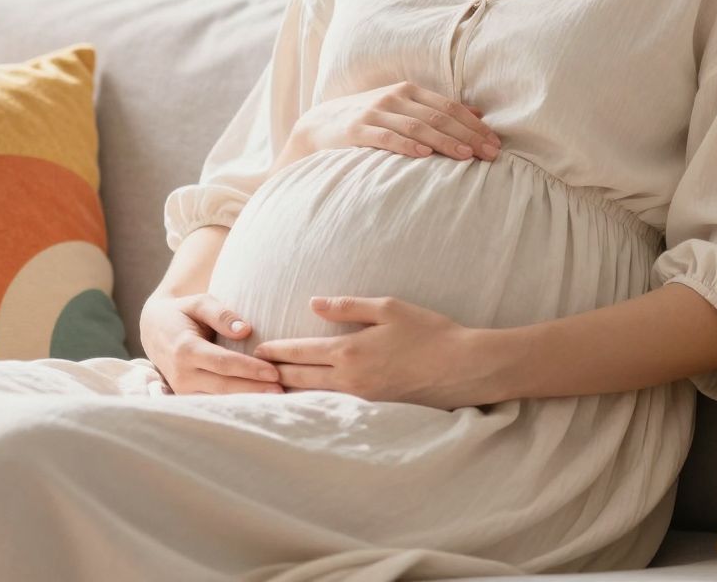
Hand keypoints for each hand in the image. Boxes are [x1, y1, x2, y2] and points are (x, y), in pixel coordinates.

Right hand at [139, 291, 284, 395]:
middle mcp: (181, 374)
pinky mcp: (185, 396)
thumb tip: (246, 330)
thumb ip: (222, 314)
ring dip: (246, 401)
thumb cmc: (183, 312)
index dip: (249, 368)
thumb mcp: (199, 302)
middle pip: (223, 386)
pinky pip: (212, 403)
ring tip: (276, 400)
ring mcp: (181, 389)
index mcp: (185, 349)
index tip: (274, 371)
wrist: (153, 328)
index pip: (223, 362)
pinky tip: (257, 403)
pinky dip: (234, 405)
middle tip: (282, 391)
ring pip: (218, 400)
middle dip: (254, 390)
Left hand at [253, 295, 499, 410]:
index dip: (274, 351)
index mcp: (349, 352)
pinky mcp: (374, 411)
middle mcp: (349, 380)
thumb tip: (313, 304)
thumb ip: (348, 306)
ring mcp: (361, 400)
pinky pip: (334, 407)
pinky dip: (315, 402)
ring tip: (272, 387)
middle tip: (253, 370)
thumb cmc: (429, 332)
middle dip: (274, 373)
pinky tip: (309, 400)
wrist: (463, 368)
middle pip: (298, 378)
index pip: (298, 353)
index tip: (257, 350)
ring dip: (290, 391)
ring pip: (313, 397)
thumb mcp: (389, 308)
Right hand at [285, 82, 501, 165]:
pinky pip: (386, 137)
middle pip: (438, 117)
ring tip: (466, 157)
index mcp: (409, 91)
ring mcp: (375, 112)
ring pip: (417, 127)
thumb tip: (478, 113)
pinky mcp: (357, 130)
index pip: (449, 106)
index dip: (474, 125)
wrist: (320, 124)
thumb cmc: (370, 119)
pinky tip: (424, 155)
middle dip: (468, 136)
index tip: (495, 142)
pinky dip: (406, 145)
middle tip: (490, 154)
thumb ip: (436, 109)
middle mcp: (394, 97)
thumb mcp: (403, 108)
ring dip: (444, 142)